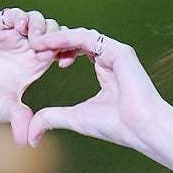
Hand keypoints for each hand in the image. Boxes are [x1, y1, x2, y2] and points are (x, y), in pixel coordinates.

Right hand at [0, 8, 78, 144]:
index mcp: (32, 66)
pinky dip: (19, 16)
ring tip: (33, 39)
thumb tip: (28, 143)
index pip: (58, 52)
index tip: (64, 63)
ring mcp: (8, 36)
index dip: (66, 53)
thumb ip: (21, 120)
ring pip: (35, 20)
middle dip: (55, 36)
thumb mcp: (6, 110)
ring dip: (39, 25)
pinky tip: (19, 28)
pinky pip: (12, 14)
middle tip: (46, 49)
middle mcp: (23, 49)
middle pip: (51, 32)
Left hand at [25, 27, 166, 150]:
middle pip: (77, 40)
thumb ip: (53, 119)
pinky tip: (50, 44)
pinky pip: (88, 38)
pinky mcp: (119, 51)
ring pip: (80, 36)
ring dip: (57, 38)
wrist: (141, 129)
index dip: (56, 52)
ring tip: (37, 44)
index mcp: (106, 72)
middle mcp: (111, 59)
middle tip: (32, 47)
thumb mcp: (75, 119)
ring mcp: (116, 53)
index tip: (37, 58)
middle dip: (54, 42)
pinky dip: (67, 38)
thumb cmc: (116, 126)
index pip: (77, 52)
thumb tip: (31, 136)